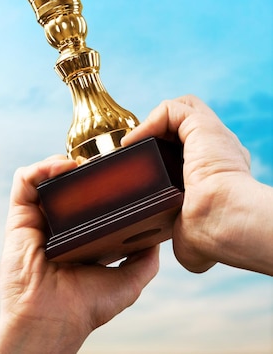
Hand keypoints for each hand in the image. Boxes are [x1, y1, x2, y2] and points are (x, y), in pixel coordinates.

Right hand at [0, 156, 158, 353]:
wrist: (51, 320)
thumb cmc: (85, 307)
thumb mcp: (128, 281)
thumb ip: (144, 259)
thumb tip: (159, 233)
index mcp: (78, 235)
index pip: (86, 198)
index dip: (98, 181)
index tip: (117, 171)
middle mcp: (56, 222)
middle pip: (65, 182)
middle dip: (81, 166)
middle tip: (100, 162)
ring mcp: (37, 217)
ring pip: (44, 175)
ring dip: (60, 162)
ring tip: (80, 163)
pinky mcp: (19, 215)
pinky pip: (24, 180)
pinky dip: (41, 167)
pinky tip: (62, 167)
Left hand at [122, 95, 272, 275]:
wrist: (225, 223)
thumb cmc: (215, 236)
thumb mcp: (193, 237)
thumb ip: (182, 235)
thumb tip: (179, 251)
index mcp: (218, 173)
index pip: (191, 152)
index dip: (164, 154)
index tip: (143, 170)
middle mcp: (218, 150)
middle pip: (184, 126)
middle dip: (156, 133)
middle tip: (135, 151)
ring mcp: (212, 136)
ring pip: (182, 109)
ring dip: (153, 122)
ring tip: (133, 143)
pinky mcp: (202, 125)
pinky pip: (172, 109)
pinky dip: (149, 120)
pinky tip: (135, 141)